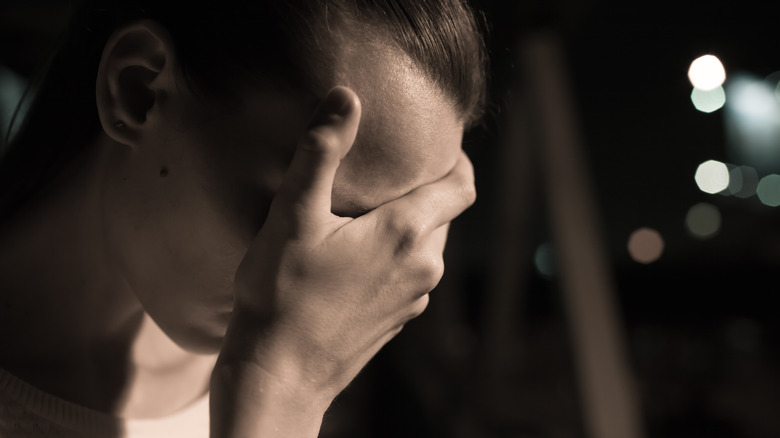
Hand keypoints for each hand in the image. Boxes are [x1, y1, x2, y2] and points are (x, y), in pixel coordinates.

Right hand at [211, 86, 474, 436]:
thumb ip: (322, 152)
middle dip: (424, 189)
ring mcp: (414, 299)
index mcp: (408, 234)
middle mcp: (424, 267)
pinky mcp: (399, 321)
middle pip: (444, 212)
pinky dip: (396, 255)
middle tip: (387, 172)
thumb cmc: (281, 296)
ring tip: (366, 212)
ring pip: (427, 245)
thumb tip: (345, 97)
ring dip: (408, 224)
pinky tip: (356, 258)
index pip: (462, 185)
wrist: (278, 377)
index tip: (434, 144)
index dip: (455, 159)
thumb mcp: (294, 216)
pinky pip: (410, 274)